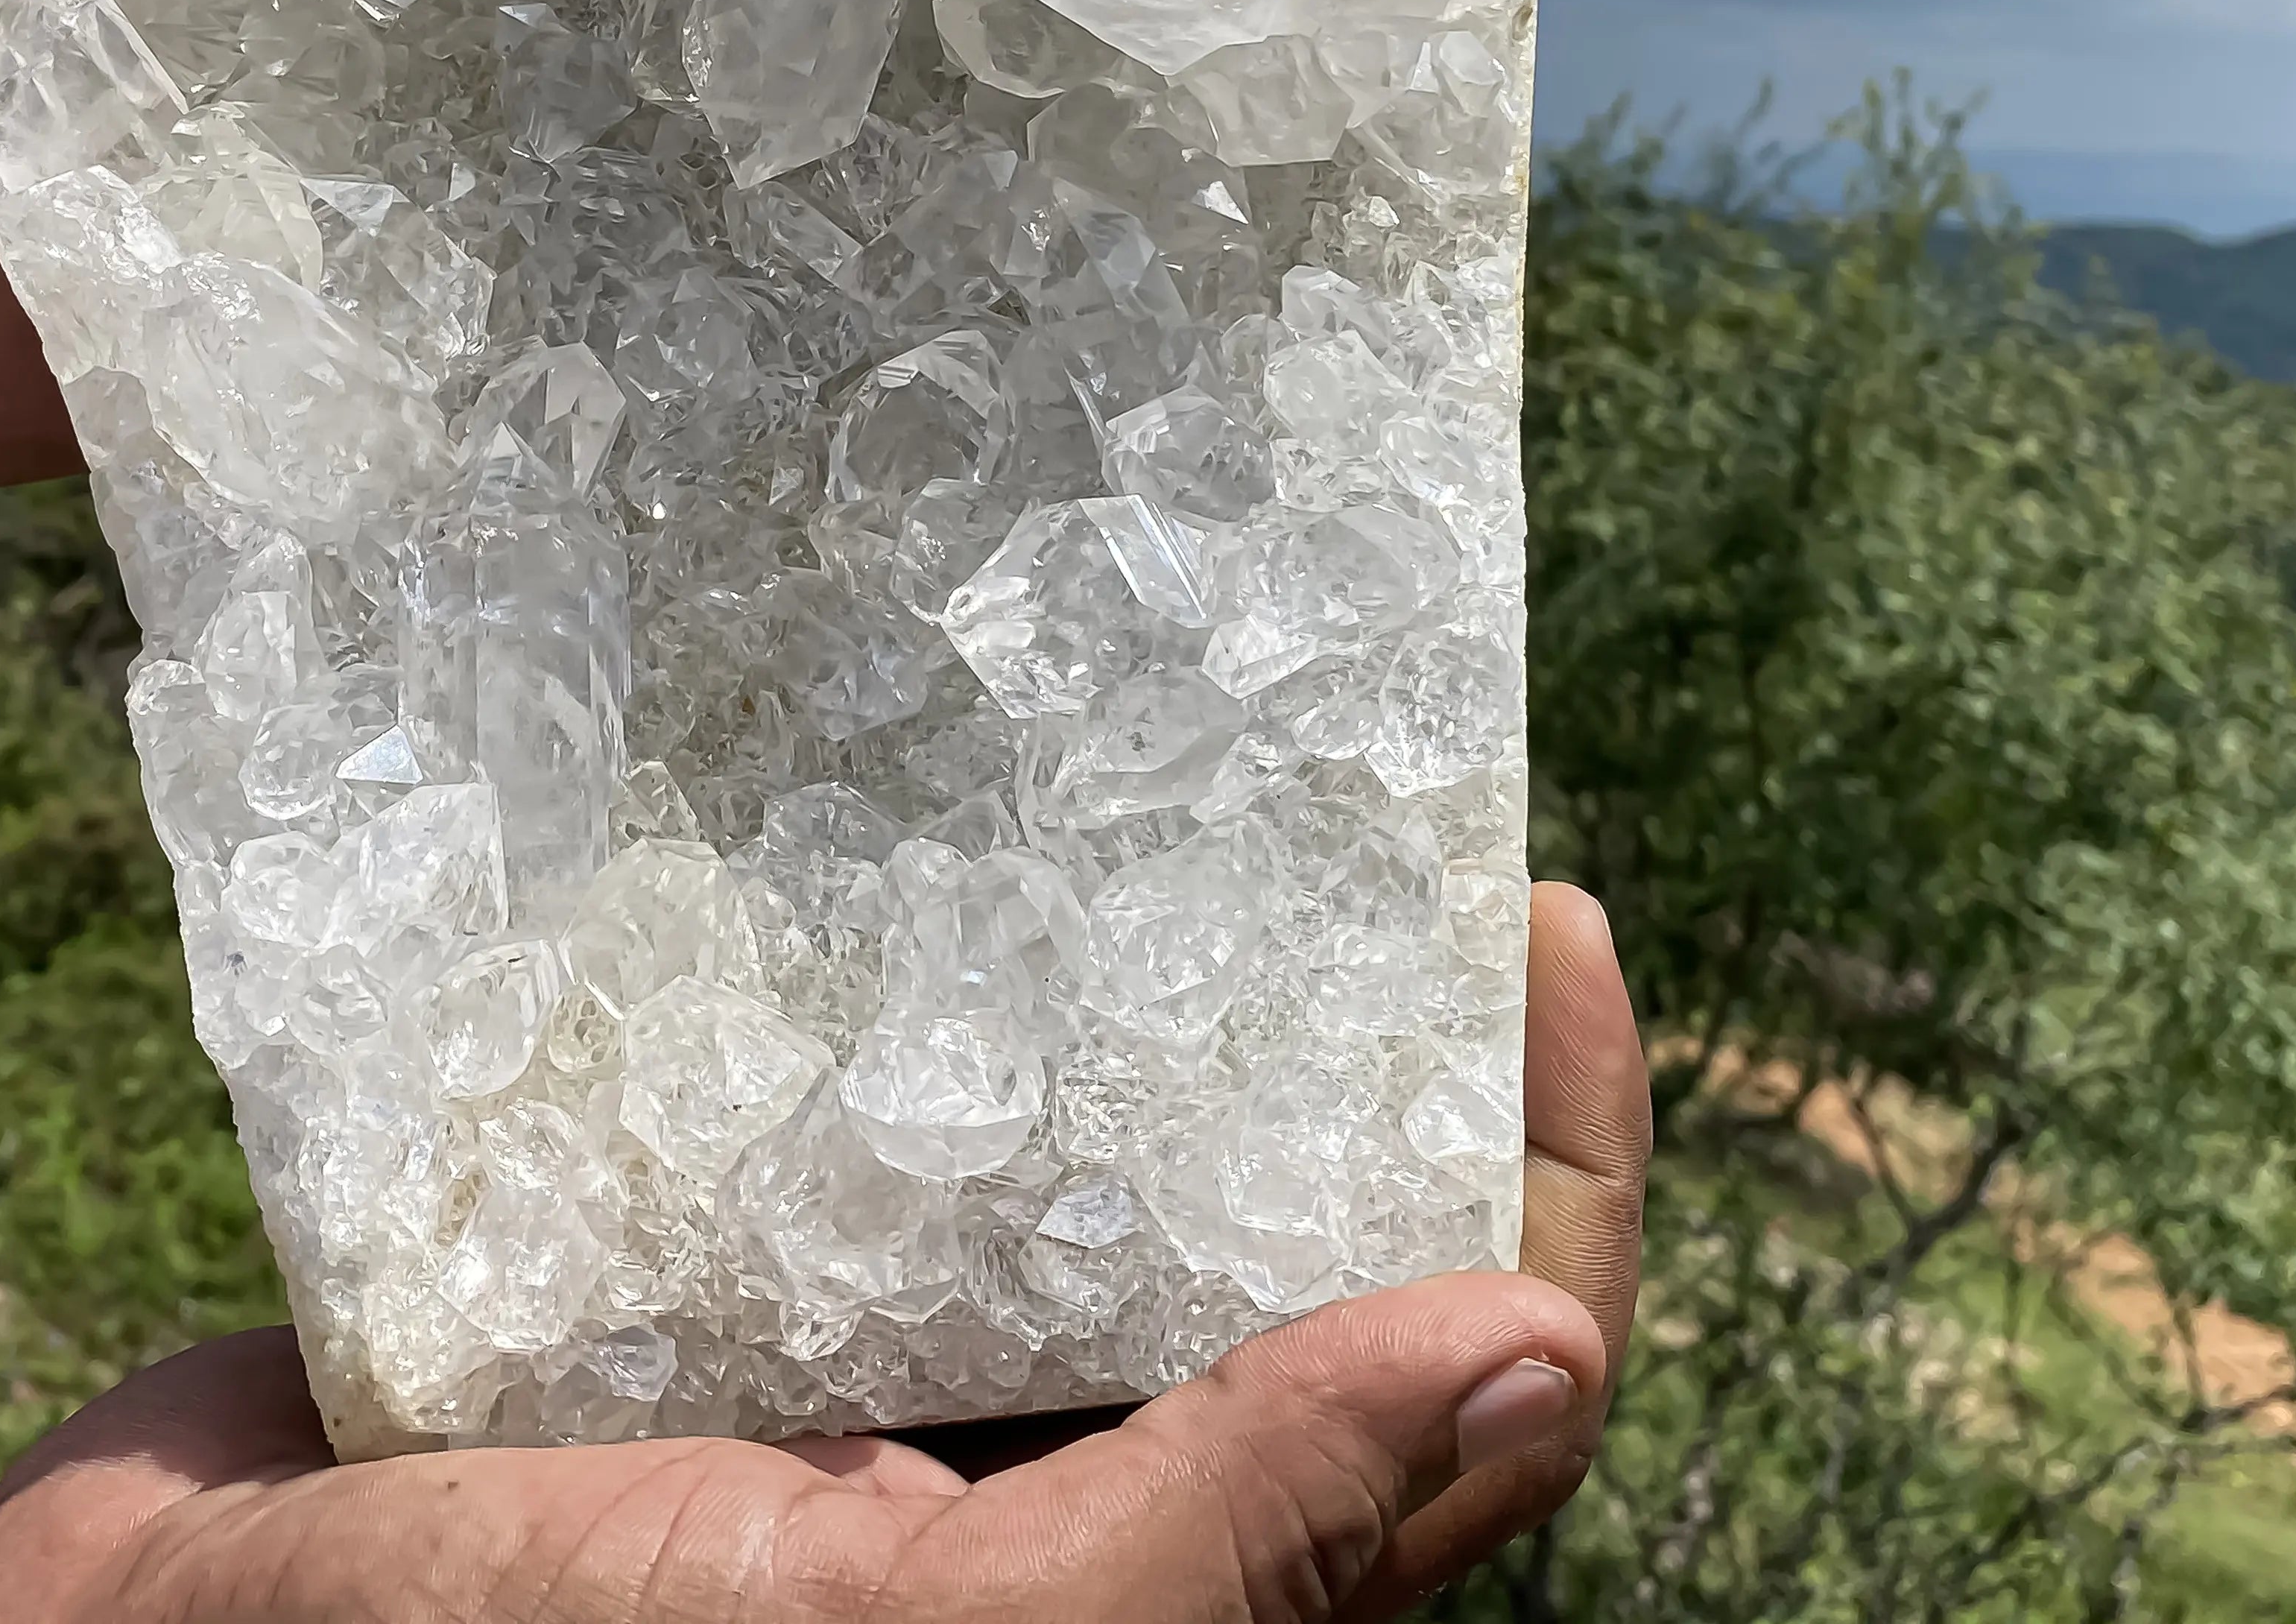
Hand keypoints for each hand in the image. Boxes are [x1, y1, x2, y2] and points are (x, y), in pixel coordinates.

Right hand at [0, 885, 1646, 1623]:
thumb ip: (1227, 1548)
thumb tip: (1526, 1352)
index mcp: (1158, 1580)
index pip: (1471, 1383)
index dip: (1545, 1176)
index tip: (1539, 919)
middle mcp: (1068, 1467)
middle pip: (1311, 1235)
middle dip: (1369, 1023)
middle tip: (1365, 780)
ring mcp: (905, 1353)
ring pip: (1118, 1144)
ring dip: (1164, 974)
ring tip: (1187, 755)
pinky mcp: (750, 1260)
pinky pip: (915, 1102)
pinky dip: (955, 978)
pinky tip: (946, 824)